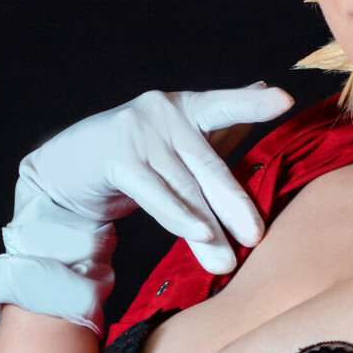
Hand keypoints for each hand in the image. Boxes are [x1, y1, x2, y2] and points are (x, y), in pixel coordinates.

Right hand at [0, 83, 292, 332]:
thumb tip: (268, 92)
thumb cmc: (137, 157)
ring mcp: (138, 131)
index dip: (252, 104)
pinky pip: (156, 194)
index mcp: (186, 106)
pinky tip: (201, 234)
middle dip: (235, 204)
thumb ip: (224, 125)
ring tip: (227, 260)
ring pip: (184, 187)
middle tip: (256, 237)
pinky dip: (179, 217)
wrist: (68, 172)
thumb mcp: (182, 143)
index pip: (224, 106)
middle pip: (208, 164)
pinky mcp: (116, 157)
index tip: (284, 101)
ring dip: (208, 229)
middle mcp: (163, 111)